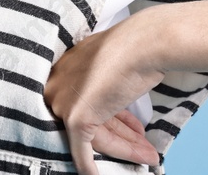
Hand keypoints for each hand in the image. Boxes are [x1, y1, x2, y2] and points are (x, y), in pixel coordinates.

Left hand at [44, 11, 165, 173]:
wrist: (144, 44)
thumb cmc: (136, 46)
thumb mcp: (114, 64)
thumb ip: (105, 82)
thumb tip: (113, 97)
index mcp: (66, 66)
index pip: (89, 102)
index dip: (115, 119)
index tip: (132, 129)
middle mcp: (58, 84)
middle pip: (94, 121)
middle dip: (124, 137)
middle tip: (145, 146)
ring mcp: (64, 102)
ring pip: (95, 137)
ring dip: (126, 149)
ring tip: (149, 155)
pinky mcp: (74, 119)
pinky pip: (82, 153)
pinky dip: (90, 168)